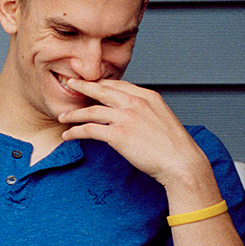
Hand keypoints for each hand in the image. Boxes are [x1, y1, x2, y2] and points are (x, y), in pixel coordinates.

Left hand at [57, 78, 210, 192]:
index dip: (101, 83)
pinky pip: (88, 130)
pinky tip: (68, 135)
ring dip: (73, 114)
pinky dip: (75, 131)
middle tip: (70, 84)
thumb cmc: (174, 145)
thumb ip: (145, 110)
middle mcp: (135, 103)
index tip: (90, 84)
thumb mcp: (162, 118)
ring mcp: (126, 118)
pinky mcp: (118, 135)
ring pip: (90, 110)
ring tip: (63, 117)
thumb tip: (132, 112)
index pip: (119, 85)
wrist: (182, 162)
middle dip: (82, 86)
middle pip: (101, 90)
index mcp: (148, 97)